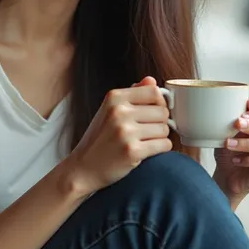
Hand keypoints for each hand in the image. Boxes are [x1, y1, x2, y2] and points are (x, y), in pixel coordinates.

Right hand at [69, 76, 171, 193]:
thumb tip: (151, 80)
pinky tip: (146, 151)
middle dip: (160, 122)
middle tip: (147, 131)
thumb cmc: (99, 139)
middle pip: (162, 111)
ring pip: (165, 129)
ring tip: (144, 141)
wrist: (83, 168)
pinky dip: (160, 149)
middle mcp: (119, 112)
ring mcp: (126, 132)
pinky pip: (164, 145)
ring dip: (160, 137)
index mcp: (114, 98)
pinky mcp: (133, 151)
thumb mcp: (110, 110)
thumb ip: (132, 94)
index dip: (159, 103)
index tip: (154, 112)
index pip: (154, 92)